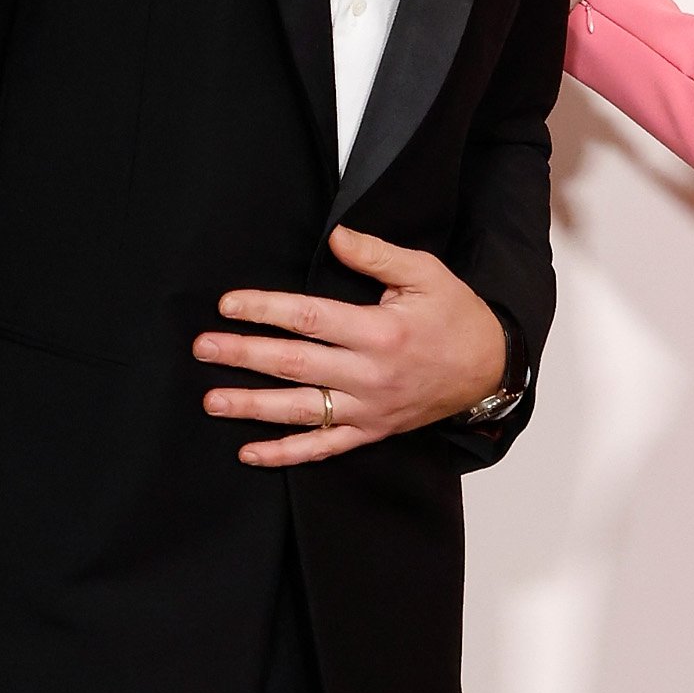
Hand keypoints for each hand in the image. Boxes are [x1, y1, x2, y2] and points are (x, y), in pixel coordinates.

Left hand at [196, 225, 508, 466]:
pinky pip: (322, 448)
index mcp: (381, 331)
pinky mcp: (371, 431)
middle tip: (202, 348)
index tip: (228, 305)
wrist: (490, 369)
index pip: (310, 318)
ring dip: (253, 406)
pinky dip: (285, 454)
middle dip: (243, 356)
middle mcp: (370, 374)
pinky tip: (249, 452)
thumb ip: (376, 255)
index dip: (265, 310)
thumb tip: (335, 237)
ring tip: (212, 400)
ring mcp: (369, 409)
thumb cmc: (456, 316)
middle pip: (295, 365)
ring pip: (301, 411)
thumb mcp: (425, 273)